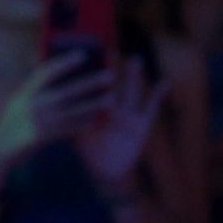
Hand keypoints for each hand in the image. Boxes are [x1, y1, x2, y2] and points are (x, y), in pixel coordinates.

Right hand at [0, 52, 112, 175]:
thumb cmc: (10, 121)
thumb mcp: (17, 100)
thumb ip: (35, 87)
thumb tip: (58, 70)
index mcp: (24, 92)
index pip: (46, 73)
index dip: (65, 62)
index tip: (83, 55)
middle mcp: (32, 105)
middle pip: (66, 91)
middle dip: (90, 83)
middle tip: (110, 75)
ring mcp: (38, 122)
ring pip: (73, 111)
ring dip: (94, 104)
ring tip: (111, 97)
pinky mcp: (44, 137)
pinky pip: (70, 128)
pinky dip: (85, 122)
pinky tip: (99, 117)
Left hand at [74, 58, 165, 187]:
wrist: (108, 173)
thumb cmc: (92, 155)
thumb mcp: (79, 137)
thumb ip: (73, 121)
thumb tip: (57, 104)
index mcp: (97, 112)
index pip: (95, 88)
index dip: (93, 72)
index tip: (89, 54)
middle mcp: (113, 110)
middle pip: (112, 85)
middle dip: (112, 68)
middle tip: (110, 49)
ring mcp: (128, 116)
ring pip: (130, 91)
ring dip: (133, 77)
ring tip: (135, 59)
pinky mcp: (142, 125)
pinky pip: (151, 107)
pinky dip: (158, 95)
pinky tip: (165, 82)